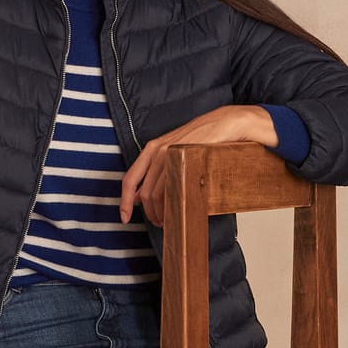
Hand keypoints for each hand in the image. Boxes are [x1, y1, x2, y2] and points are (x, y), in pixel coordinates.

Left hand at [119, 105, 277, 225]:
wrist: (223, 124)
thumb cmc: (201, 141)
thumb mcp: (172, 154)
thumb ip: (155, 173)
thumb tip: (139, 197)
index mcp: (151, 149)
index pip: (129, 180)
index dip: (124, 202)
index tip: (124, 217)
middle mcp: (157, 151)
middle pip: (145, 194)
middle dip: (150, 214)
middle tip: (159, 223)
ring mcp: (171, 155)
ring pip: (158, 195)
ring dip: (162, 213)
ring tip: (170, 220)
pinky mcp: (186, 160)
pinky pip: (173, 189)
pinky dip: (173, 205)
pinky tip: (178, 211)